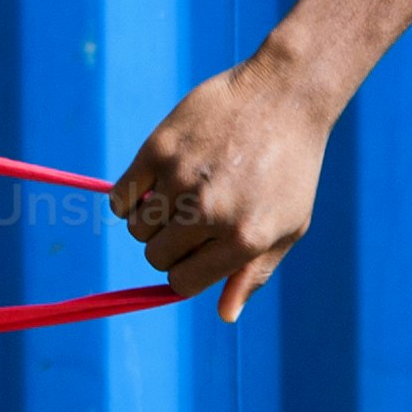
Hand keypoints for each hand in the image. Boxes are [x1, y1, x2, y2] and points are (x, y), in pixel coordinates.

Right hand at [109, 50, 335, 318]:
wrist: (285, 95)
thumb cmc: (291, 166)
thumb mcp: (288, 227)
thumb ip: (254, 273)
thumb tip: (225, 315)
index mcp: (242, 240)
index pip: (182, 282)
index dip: (184, 273)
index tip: (194, 254)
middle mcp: (209, 213)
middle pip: (155, 256)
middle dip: (167, 247)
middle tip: (188, 222)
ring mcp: (181, 179)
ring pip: (136, 228)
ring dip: (149, 221)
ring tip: (176, 199)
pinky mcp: (159, 148)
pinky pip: (120, 195)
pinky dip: (129, 196)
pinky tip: (152, 184)